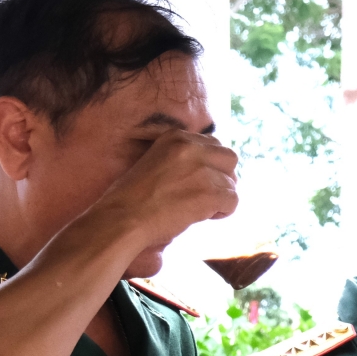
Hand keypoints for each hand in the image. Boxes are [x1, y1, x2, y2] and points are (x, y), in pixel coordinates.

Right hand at [89, 127, 239, 254]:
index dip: (212, 166)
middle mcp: (190, 147)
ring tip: (196, 209)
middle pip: (230, 158)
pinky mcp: (209, 192)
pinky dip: (223, 212)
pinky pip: (233, 201)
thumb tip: (217, 171)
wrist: (123, 218)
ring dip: (220, 199)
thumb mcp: (158, 162)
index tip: (198, 182)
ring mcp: (201, 169)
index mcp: (176, 137)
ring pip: (232, 184)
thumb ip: (185, 160)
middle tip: (207, 195)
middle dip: (223, 178)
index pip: (213, 145)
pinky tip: (201, 216)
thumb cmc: (136, 198)